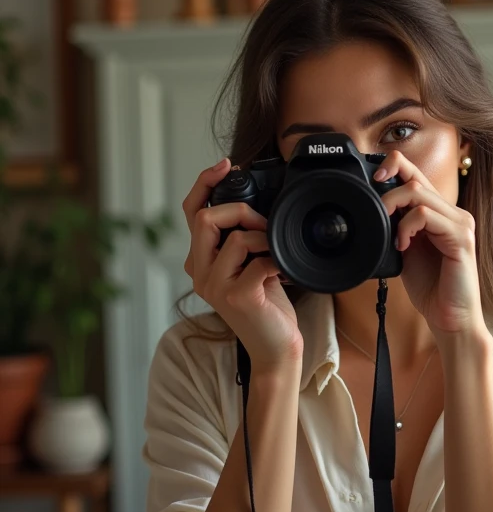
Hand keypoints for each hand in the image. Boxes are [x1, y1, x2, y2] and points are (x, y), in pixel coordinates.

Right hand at [182, 157, 303, 371]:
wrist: (275, 346)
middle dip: (241, 211)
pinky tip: (283, 273)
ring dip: (265, 238)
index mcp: (200, 260)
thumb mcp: (250, 263)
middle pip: (206, 218)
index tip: (226, 164)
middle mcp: (199, 272)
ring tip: (276, 253)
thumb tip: (255, 203)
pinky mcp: (236, 297)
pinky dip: (277, 260)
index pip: (190, 212)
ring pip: (236, 238)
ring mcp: (215, 286)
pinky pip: (259, 260)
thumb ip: (242, 238)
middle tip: (264, 224)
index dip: (204, 183)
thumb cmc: (266, 305)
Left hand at [375, 149, 487, 335]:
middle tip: (375, 210)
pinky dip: (406, 227)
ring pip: (418, 192)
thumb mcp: (405, 249)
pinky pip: (426, 216)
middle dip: (386, 187)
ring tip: (390, 234)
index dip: (392, 166)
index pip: (416, 175)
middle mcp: (452, 212)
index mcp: (440, 213)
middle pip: (415, 176)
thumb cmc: (430, 287)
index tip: (372, 179)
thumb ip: (396, 226)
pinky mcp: (461, 238)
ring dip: (393, 208)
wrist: (450, 318)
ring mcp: (460, 223)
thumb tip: (374, 208)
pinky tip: (402, 245)